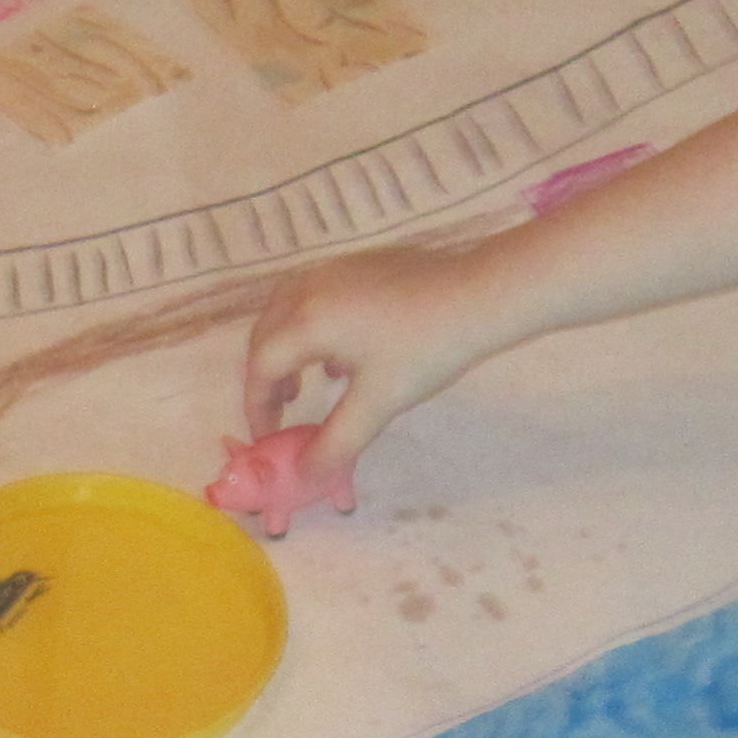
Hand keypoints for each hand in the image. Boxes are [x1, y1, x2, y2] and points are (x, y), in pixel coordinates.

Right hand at [239, 241, 507, 473]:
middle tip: (281, 414)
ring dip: (285, 351)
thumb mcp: (378, 403)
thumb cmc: (426, 348)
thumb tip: (305, 473)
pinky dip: (308, 329)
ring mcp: (332, 271)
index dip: (258, 407)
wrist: (479, 295)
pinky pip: (313, 298)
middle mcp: (308, 289)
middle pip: (266, 336)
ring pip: (286, 312)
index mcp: (306, 321)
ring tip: (303, 385)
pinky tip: (340, 354)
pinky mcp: (357, 265)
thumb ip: (336, 441)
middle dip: (266, 378)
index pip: (261, 367)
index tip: (271, 438)